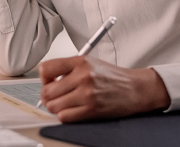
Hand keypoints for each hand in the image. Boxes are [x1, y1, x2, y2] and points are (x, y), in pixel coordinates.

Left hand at [37, 56, 170, 121]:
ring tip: (66, 104)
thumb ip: (69, 69)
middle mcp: (83, 76)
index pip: (46, 69)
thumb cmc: (114, 77)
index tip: (50, 81)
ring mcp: (87, 94)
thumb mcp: (91, 63)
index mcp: (81, 62)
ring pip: (54, 106)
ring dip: (56, 107)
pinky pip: (64, 117)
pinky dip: (65, 116)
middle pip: (47, 91)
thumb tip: (47, 80)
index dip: (44, 78)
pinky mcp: (91, 109)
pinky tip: (73, 110)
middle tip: (56, 96)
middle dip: (48, 96)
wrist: (135, 88)